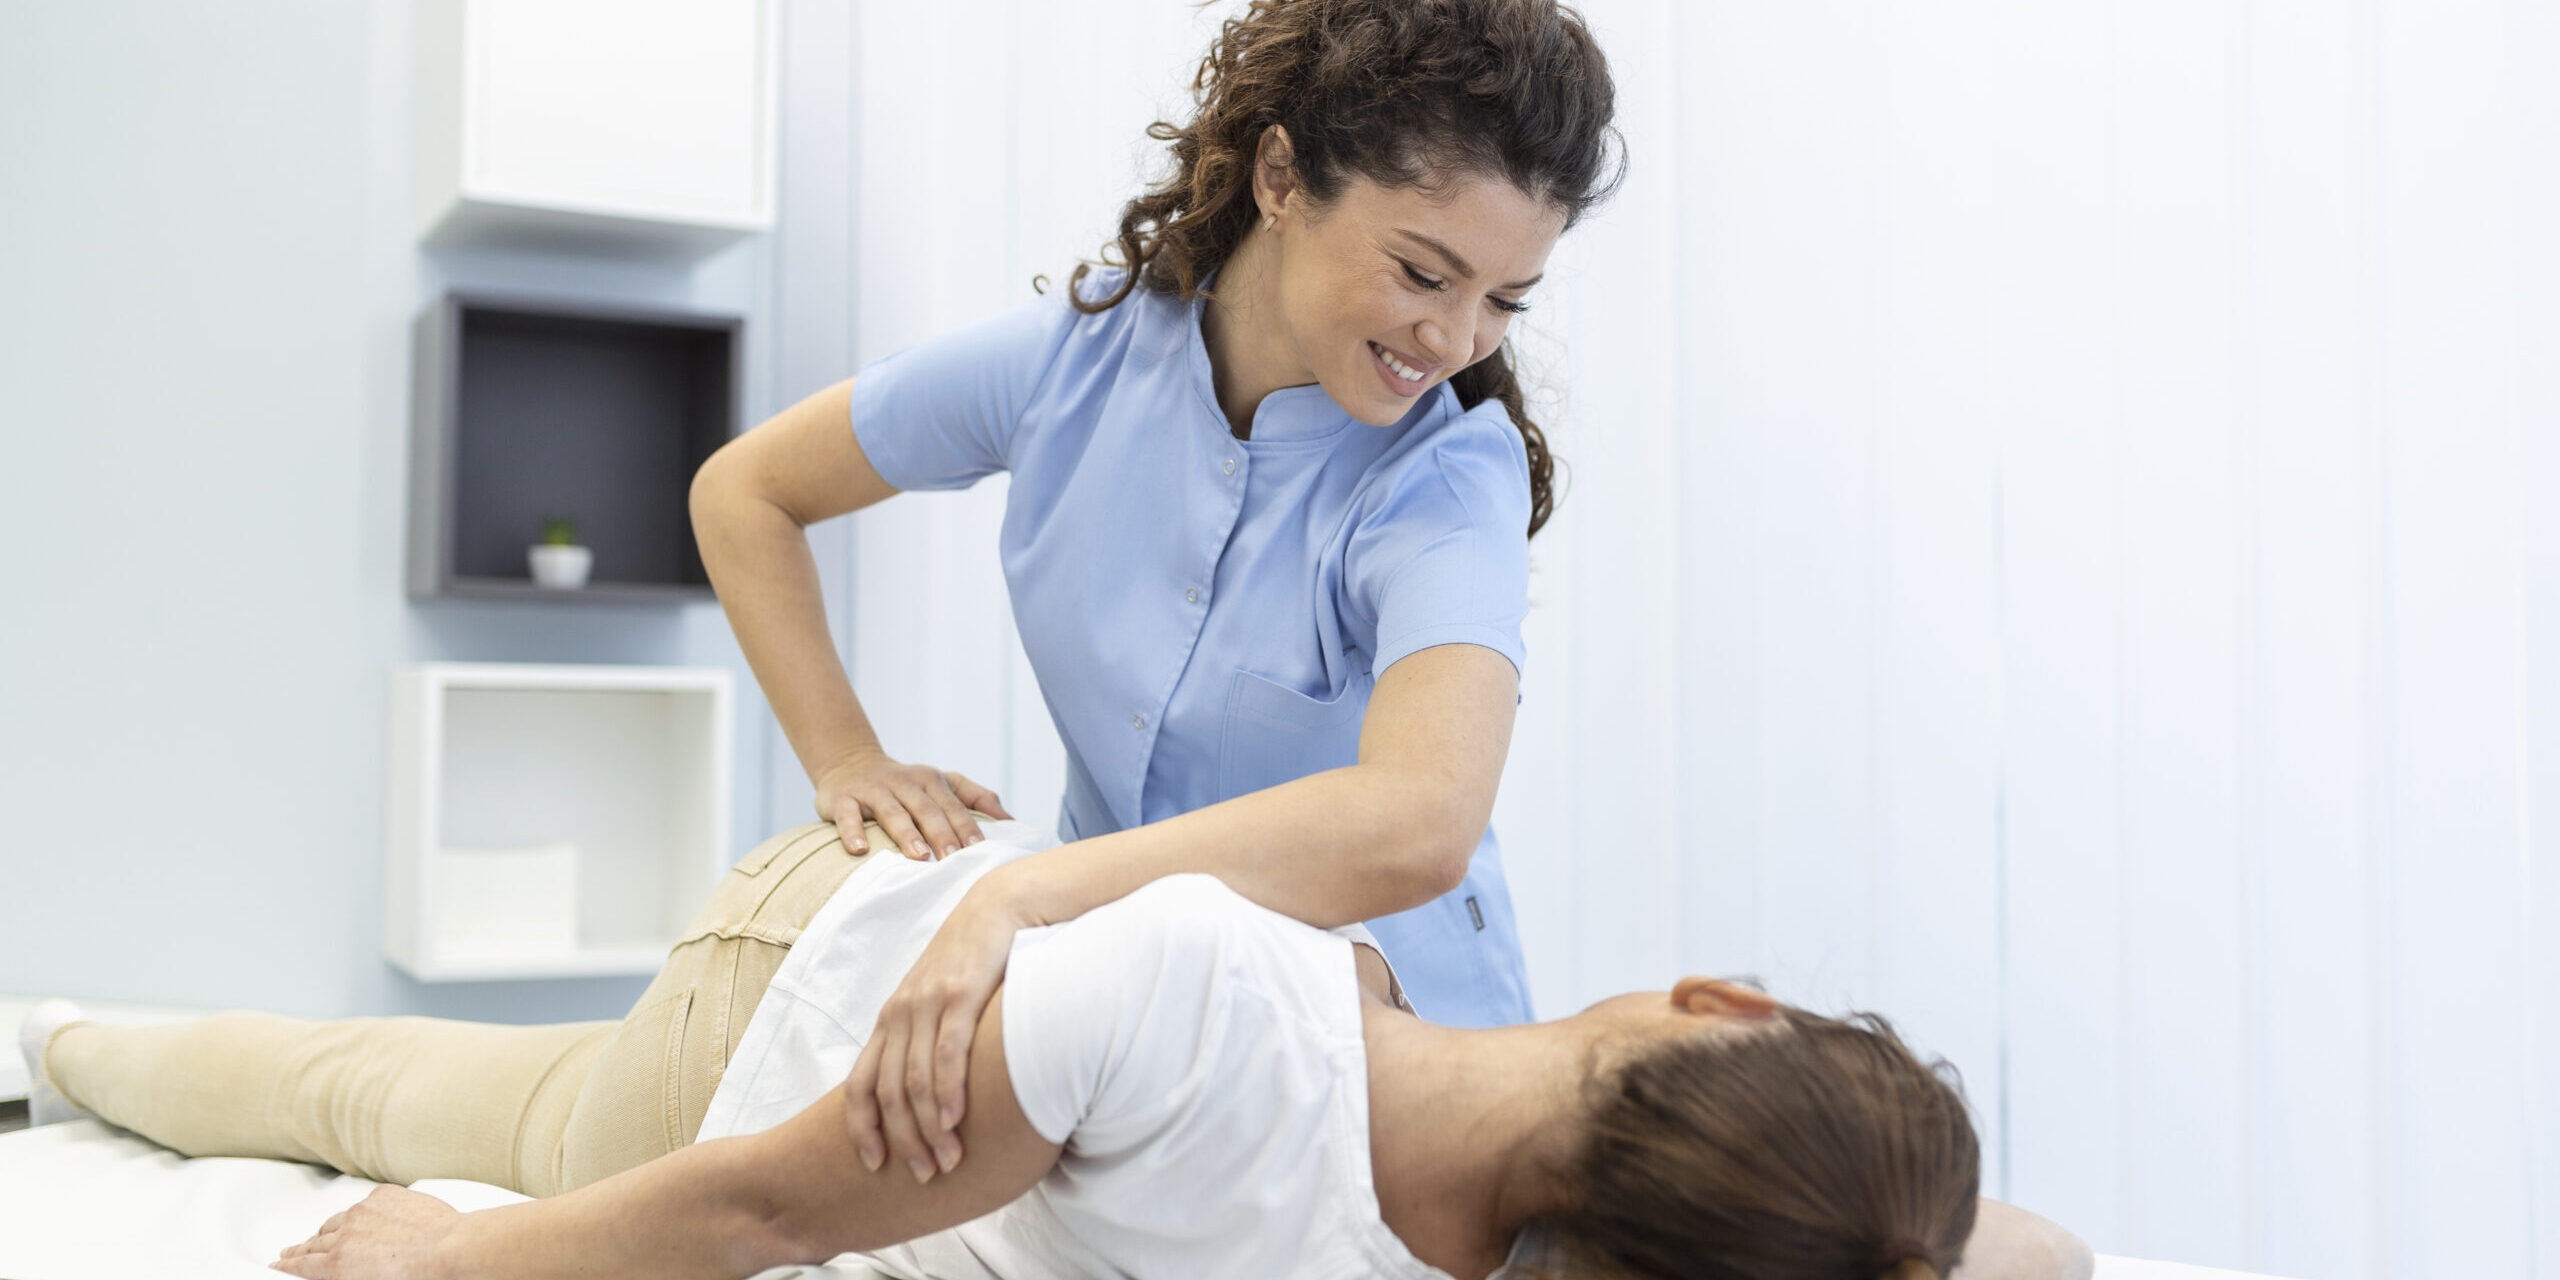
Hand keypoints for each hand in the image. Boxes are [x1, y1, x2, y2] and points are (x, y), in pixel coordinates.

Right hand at [270, 1184, 459, 1279]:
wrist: (451, 1249)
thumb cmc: (420, 1277)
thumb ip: (345, 1276)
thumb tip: (340, 1271)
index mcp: (338, 1265)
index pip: (302, 1265)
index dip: (287, 1265)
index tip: (278, 1264)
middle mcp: (345, 1236)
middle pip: (313, 1243)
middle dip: (299, 1249)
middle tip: (289, 1253)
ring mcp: (364, 1212)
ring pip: (336, 1222)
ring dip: (326, 1231)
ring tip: (319, 1237)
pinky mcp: (384, 1196)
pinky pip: (365, 1204)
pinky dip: (361, 1213)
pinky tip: (362, 1218)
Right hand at [816, 748, 1012, 859]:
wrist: (851, 762)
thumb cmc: (907, 783)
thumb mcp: (943, 782)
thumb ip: (977, 797)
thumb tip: (1013, 821)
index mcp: (931, 780)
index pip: (953, 806)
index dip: (966, 827)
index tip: (980, 850)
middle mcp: (904, 782)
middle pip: (926, 810)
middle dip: (941, 834)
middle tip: (953, 860)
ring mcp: (873, 790)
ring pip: (892, 813)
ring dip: (906, 834)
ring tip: (918, 857)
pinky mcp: (843, 798)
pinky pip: (848, 816)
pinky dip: (852, 831)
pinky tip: (859, 851)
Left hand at [840, 869, 1038, 1181]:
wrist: (997, 909)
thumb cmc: (972, 963)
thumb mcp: (937, 1003)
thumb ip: (926, 1042)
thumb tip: (927, 1096)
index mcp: (890, 1021)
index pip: (860, 1084)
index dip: (861, 1129)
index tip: (874, 1165)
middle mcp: (901, 1014)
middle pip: (888, 1093)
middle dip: (903, 1140)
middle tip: (922, 1176)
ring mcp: (929, 1004)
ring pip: (916, 1080)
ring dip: (928, 1128)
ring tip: (946, 1160)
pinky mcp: (962, 994)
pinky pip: (948, 1052)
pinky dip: (948, 1091)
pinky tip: (956, 1120)